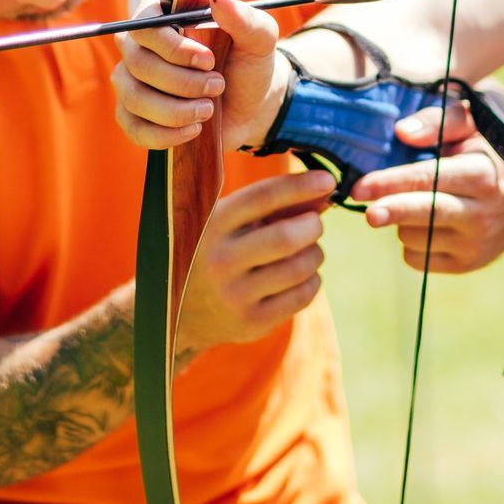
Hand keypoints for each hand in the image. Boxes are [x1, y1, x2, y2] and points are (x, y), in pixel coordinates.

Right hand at [112, 0, 285, 153]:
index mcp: (161, 17)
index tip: (208, 60)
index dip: (172, 47)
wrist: (249, 105)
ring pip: (134, 98)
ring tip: (208, 110)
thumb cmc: (247, 63)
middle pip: (137, 63)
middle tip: (217, 86)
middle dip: (182, 82)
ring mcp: (131, 82)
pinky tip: (193, 130)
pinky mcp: (134, 116)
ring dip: (175, 111)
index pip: (144, 26)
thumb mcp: (258, 39)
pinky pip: (134, 129)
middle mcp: (138, 47)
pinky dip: (165, 135)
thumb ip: (243, 18)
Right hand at [174, 168, 335, 353]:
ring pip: (299, 267)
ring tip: (307, 249)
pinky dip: (312, 279)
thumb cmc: (213, 251)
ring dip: (315, 252)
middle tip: (314, 223)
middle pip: (286, 237)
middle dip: (312, 225)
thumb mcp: (227, 222)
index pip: (262, 198)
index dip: (299, 186)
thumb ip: (271, 206)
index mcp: (210, 225)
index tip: (327, 179)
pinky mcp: (251, 323)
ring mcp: (234, 295)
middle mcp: (219, 260)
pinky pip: (302, 295)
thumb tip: (322, 192)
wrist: (176, 312)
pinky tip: (302, 275)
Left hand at [350, 100, 503, 272]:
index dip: (391, 182)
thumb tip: (402, 132)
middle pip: (427, 213)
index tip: (360, 187)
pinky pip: (421, 259)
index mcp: (482, 174)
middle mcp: (484, 213)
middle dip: (393, 211)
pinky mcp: (468, 264)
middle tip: (366, 212)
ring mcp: (477, 243)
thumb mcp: (469, 125)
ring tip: (412, 203)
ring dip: (401, 222)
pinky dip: (410, 243)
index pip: (430, 179)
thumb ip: (438, 121)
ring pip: (417, 237)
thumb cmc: (483, 152)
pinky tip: (421, 225)